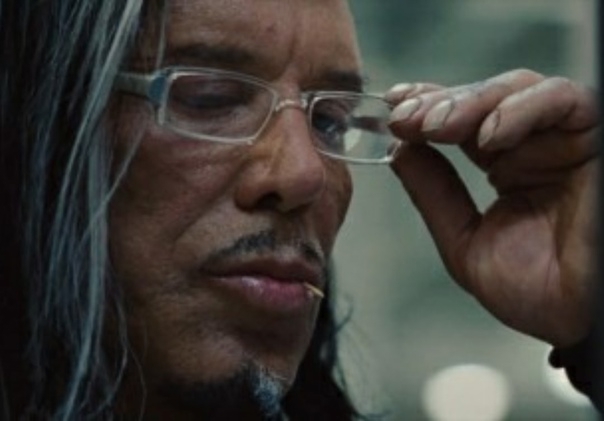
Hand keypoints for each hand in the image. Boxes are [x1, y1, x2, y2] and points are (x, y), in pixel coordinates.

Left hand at [386, 69, 598, 346]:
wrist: (584, 320)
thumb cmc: (540, 293)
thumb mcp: (466, 243)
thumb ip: (435, 196)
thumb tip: (398, 151)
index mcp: (506, 167)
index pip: (462, 121)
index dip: (427, 107)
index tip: (393, 110)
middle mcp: (534, 146)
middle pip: (484, 99)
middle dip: (438, 105)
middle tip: (404, 119)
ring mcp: (564, 139)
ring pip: (518, 89)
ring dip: (471, 102)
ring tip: (435, 126)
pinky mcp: (595, 137)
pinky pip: (565, 100)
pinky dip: (522, 109)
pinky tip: (488, 135)